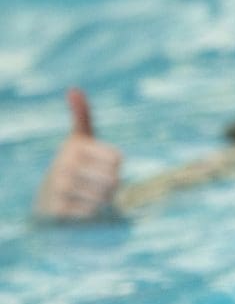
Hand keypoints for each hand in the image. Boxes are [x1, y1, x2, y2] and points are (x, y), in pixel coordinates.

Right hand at [33, 88, 121, 220]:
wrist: (46, 199)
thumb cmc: (72, 166)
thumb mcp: (78, 140)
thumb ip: (81, 116)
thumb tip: (73, 89)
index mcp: (75, 146)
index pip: (117, 159)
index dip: (114, 167)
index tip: (99, 166)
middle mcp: (64, 165)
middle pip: (113, 179)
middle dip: (110, 187)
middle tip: (94, 185)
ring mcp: (59, 187)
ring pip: (104, 197)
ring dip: (101, 201)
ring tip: (86, 196)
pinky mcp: (57, 210)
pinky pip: (92, 213)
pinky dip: (91, 214)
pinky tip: (77, 209)